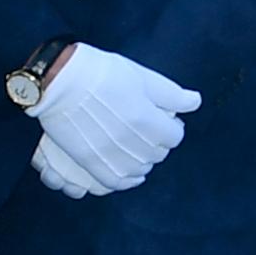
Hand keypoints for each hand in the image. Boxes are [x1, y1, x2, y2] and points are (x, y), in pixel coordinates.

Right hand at [30, 44, 198, 198]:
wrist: (60, 79)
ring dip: (142, 161)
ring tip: (135, 148)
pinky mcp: (90, 162)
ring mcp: (111, 155)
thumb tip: (195, 102)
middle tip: (146, 130)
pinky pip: (115, 182)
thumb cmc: (102, 72)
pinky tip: (127, 172)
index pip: (175, 137)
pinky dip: (125, 181)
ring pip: (139, 170)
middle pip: (158, 154)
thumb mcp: (142, 76)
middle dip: (157, 143)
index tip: (163, 119)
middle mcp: (133, 142)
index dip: (171, 127)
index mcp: (148, 120)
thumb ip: (171, 94)